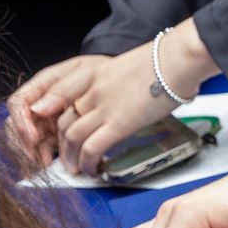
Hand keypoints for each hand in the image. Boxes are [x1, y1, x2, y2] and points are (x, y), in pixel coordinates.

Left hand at [8, 49, 163, 176]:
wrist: (177, 59)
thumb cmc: (161, 61)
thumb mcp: (124, 66)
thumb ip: (111, 83)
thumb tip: (116, 98)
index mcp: (92, 72)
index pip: (57, 96)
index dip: (50, 118)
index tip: (53, 132)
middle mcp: (92, 90)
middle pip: (62, 122)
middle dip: (61, 146)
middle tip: (66, 157)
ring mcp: (103, 106)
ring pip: (71, 138)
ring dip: (71, 158)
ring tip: (77, 169)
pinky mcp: (118, 123)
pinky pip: (92, 148)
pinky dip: (88, 162)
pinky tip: (93, 168)